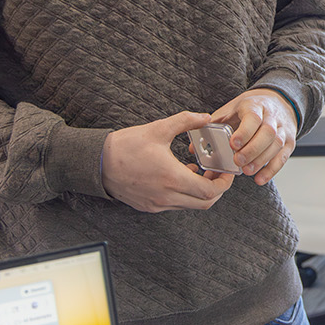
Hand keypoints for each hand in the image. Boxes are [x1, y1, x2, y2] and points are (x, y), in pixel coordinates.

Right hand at [102, 111, 235, 212]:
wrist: (97, 163)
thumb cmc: (125, 146)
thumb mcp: (159, 128)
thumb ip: (186, 121)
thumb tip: (205, 117)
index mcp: (172, 178)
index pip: (209, 191)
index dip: (223, 184)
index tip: (226, 172)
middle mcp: (166, 196)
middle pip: (204, 203)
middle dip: (216, 189)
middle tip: (217, 173)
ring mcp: (157, 204)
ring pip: (190, 205)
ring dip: (200, 191)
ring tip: (198, 172)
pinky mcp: (149, 206)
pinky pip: (176, 205)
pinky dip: (185, 194)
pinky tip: (181, 176)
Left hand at [210, 88, 296, 185]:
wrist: (279, 102)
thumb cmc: (251, 108)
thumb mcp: (232, 109)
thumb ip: (215, 126)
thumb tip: (194, 147)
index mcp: (255, 106)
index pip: (253, 118)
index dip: (244, 132)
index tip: (233, 145)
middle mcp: (272, 116)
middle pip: (267, 133)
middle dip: (253, 149)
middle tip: (239, 162)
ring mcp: (283, 129)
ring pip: (276, 145)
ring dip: (262, 160)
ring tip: (247, 171)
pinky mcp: (289, 141)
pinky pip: (283, 157)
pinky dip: (272, 170)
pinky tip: (260, 179)